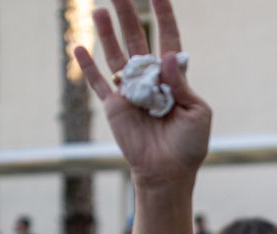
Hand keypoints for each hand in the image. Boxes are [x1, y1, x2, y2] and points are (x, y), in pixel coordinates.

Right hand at [74, 0, 210, 187]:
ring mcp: (130, 91)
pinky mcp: (115, 107)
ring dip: (107, 33)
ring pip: (115, 55)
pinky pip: (99, 83)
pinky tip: (79, 47)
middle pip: (137, 39)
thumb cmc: (189, 145)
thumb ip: (182, 84)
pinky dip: (89, 67)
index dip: (163, 15)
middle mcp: (149, 78)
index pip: (168, 37)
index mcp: (172, 77)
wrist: (168, 172)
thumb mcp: (197, 113)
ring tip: (98, 9)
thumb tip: (164, 56)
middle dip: (128, 14)